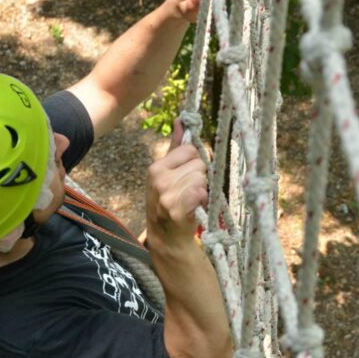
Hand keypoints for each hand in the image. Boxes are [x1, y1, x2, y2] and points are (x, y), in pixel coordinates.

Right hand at [146, 122, 207, 241]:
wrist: (166, 237)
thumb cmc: (168, 203)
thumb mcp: (167, 174)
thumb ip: (176, 147)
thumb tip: (181, 119)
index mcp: (156, 167)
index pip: (190, 150)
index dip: (194, 163)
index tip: (186, 176)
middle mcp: (159, 179)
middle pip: (199, 164)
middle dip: (199, 178)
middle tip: (187, 192)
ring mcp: (167, 194)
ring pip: (202, 179)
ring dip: (201, 190)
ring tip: (190, 200)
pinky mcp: (177, 209)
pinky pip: (201, 193)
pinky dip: (202, 201)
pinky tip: (193, 208)